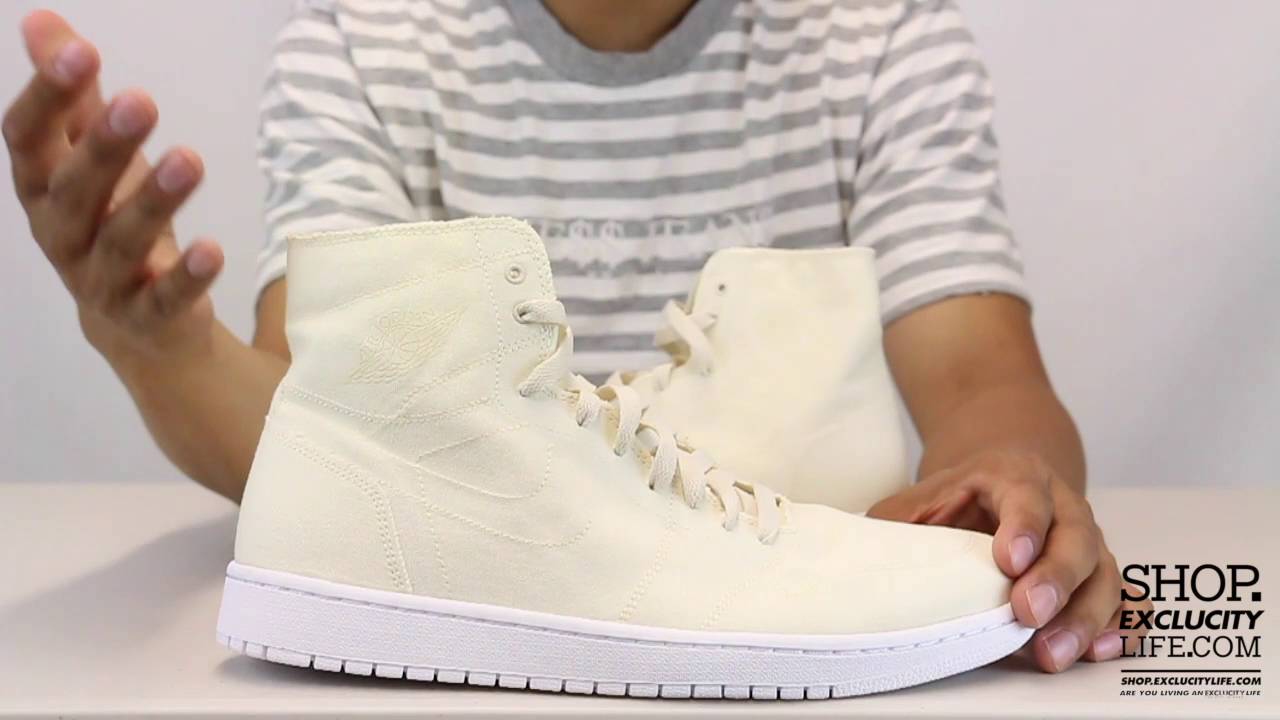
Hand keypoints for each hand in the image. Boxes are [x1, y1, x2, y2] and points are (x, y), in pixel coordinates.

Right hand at [5, 10, 222, 362]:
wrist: (134, 322)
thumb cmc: (108, 217)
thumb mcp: (87, 154)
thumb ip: (72, 95)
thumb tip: (43, 21)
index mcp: (41, 187)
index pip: (28, 139)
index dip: (48, 96)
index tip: (82, 52)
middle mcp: (60, 233)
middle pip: (75, 189)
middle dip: (105, 146)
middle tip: (142, 101)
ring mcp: (101, 280)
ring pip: (120, 241)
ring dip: (153, 202)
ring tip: (188, 160)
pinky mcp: (146, 315)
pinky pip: (164, 297)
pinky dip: (188, 275)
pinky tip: (212, 248)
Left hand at [867, 449, 1152, 672]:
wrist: (1005, 478)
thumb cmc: (959, 497)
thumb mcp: (923, 497)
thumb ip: (899, 521)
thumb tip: (860, 553)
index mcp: (1017, 477)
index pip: (1026, 497)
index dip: (1022, 527)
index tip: (1009, 560)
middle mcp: (1064, 506)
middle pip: (1074, 540)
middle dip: (1054, 579)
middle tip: (1029, 613)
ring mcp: (1088, 541)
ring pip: (1103, 574)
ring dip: (1084, 616)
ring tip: (1055, 653)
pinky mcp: (1099, 574)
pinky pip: (1124, 598)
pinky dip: (1120, 625)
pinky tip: (1102, 650)